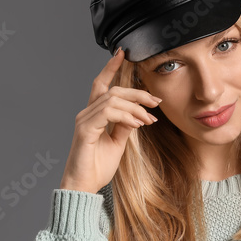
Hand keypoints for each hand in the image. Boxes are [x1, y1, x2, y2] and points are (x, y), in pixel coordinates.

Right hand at [59, 48, 162, 193]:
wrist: (84, 186)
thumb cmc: (97, 167)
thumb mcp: (117, 143)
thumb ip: (124, 126)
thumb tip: (136, 115)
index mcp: (93, 115)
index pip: (101, 85)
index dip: (111, 68)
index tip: (123, 54)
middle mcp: (86, 113)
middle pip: (113, 91)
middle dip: (137, 93)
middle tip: (156, 102)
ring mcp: (84, 120)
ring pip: (112, 100)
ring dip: (135, 108)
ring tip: (149, 119)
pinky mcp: (85, 130)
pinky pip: (108, 113)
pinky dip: (125, 116)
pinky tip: (137, 124)